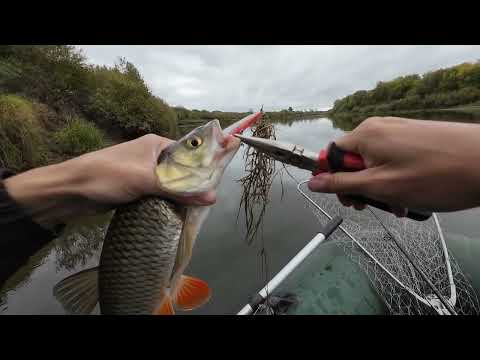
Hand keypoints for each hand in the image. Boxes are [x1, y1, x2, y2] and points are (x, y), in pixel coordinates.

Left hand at [4, 134, 215, 226]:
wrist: (69, 191)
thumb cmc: (107, 176)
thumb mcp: (146, 180)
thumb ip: (178, 189)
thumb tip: (212, 197)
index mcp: (157, 144)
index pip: (190, 152)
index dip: (205, 166)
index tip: (218, 183)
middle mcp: (152, 156)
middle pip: (182, 170)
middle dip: (194, 184)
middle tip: (208, 200)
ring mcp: (144, 173)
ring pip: (171, 184)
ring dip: (180, 196)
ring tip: (197, 209)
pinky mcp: (136, 188)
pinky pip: (159, 194)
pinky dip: (167, 203)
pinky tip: (178, 213)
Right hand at [308, 117, 479, 213]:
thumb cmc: (435, 176)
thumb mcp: (379, 186)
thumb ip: (342, 184)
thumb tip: (313, 183)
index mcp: (365, 135)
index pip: (331, 155)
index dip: (333, 179)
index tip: (344, 198)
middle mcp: (380, 127)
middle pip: (353, 160)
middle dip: (359, 186)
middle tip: (370, 206)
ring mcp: (399, 131)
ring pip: (375, 163)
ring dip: (380, 187)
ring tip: (398, 205)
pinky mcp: (415, 137)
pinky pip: (393, 160)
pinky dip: (395, 179)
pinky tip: (410, 195)